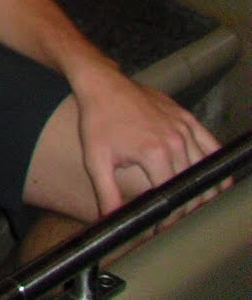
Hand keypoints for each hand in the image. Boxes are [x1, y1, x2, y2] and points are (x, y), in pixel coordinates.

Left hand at [72, 65, 221, 217]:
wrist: (102, 84)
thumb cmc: (97, 120)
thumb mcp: (96, 159)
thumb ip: (106, 193)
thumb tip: (110, 221)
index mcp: (155, 154)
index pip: (172, 197)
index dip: (168, 217)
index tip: (161, 226)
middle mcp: (176, 142)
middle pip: (193, 187)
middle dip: (185, 208)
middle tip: (174, 218)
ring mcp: (185, 128)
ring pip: (206, 170)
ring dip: (201, 190)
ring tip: (188, 202)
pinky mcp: (188, 119)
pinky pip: (212, 146)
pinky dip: (214, 165)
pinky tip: (210, 178)